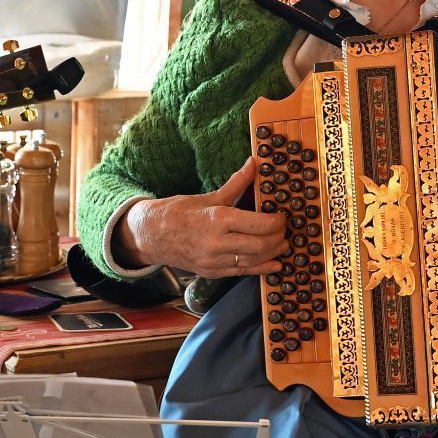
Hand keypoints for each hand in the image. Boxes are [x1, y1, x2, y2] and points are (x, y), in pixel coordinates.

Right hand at [120, 156, 288, 278]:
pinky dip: (262, 268)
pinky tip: (274, 264)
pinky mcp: (212, 273)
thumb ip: (236, 183)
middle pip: (262, 244)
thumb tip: (253, 164)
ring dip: (273, 253)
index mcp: (218, 220)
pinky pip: (243, 272)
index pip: (260, 224)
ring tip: (283, 244)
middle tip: (285, 229)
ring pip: (255, 260)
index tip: (282, 215)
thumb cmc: (178, 213)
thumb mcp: (209, 197)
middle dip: (279, 237)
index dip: (277, 221)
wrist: (152, 235)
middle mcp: (218, 243)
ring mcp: (215, 261)